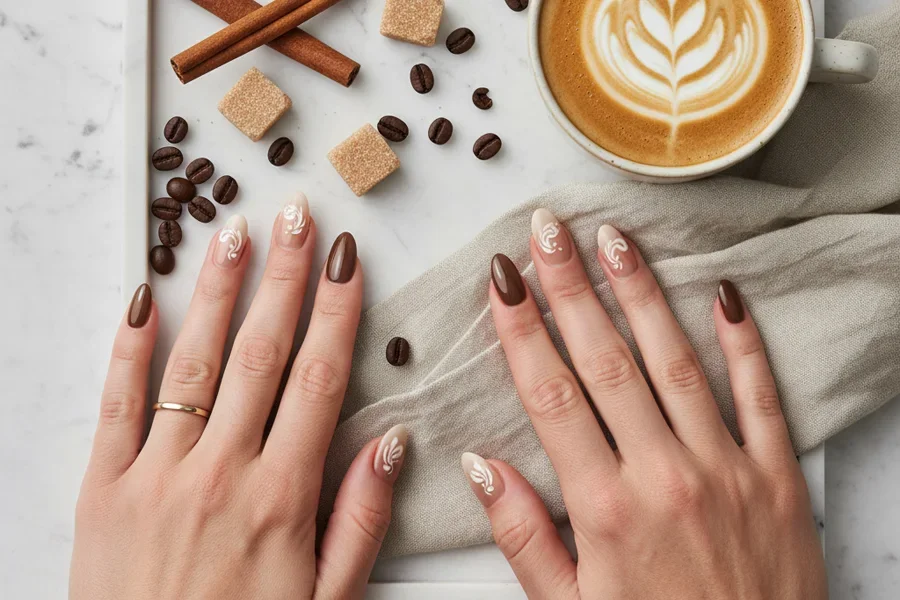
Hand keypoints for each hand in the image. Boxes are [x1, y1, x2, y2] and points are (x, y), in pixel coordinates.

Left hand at [70, 195, 408, 599]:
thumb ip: (361, 519)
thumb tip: (391, 443)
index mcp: (282, 497)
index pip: (319, 379)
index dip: (336, 311)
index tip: (346, 261)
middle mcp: (221, 473)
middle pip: (261, 354)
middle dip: (284, 278)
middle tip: (296, 218)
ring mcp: (157, 476)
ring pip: (193, 364)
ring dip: (218, 292)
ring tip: (233, 234)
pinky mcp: (103, 489)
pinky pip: (116, 405)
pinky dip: (129, 348)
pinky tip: (146, 299)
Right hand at [464, 209, 825, 598]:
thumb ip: (522, 535)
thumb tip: (480, 467)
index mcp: (603, 508)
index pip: (550, 395)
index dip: (521, 330)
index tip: (503, 280)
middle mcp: (663, 475)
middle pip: (605, 361)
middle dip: (570, 289)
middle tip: (548, 231)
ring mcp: (725, 469)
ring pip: (676, 362)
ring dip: (641, 296)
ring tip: (614, 241)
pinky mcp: (776, 476)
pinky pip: (761, 396)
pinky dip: (744, 342)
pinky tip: (724, 294)